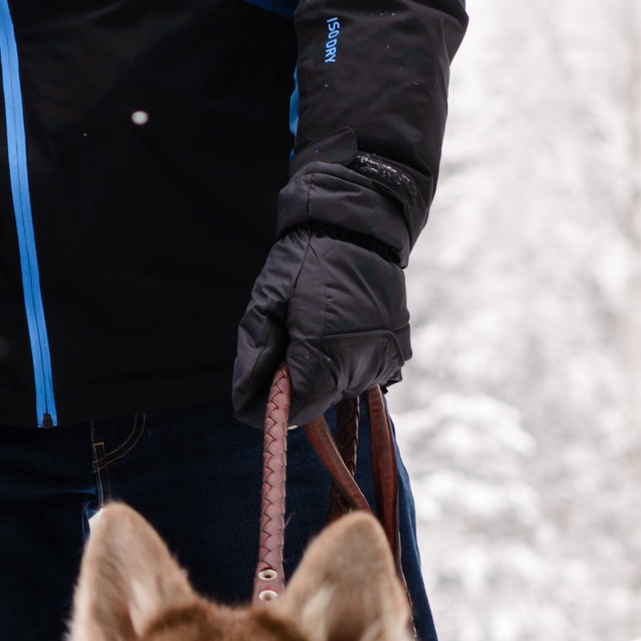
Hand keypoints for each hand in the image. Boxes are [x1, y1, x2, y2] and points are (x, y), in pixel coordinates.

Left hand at [231, 230, 409, 429]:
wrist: (357, 230)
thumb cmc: (305, 261)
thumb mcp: (267, 299)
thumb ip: (255, 354)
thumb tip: (244, 401)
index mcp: (325, 352)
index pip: (296, 409)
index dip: (272, 407)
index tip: (254, 393)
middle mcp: (360, 363)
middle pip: (318, 401)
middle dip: (294, 386)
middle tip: (283, 346)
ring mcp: (383, 359)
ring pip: (340, 388)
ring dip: (320, 374)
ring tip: (312, 330)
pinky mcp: (396, 352)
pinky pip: (362, 373)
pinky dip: (344, 362)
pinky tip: (338, 331)